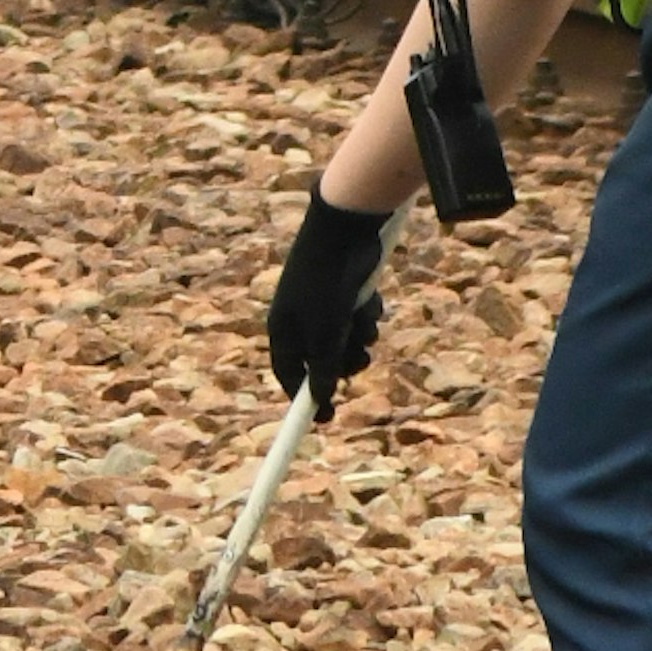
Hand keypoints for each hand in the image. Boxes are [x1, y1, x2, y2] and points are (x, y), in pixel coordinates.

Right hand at [268, 186, 393, 413]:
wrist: (343, 232)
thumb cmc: (325, 285)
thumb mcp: (324, 335)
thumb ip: (322, 369)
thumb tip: (320, 398)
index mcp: (283, 329)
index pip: (289, 374)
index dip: (305, 398)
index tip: (326, 418)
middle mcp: (302, 319)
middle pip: (324, 360)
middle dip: (344, 363)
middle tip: (359, 359)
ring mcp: (326, 305)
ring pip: (348, 340)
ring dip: (360, 337)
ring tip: (362, 321)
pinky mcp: (347, 291)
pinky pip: (360, 318)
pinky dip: (367, 314)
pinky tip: (368, 299)